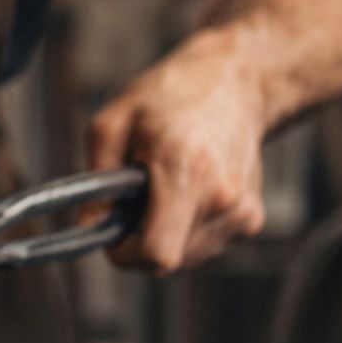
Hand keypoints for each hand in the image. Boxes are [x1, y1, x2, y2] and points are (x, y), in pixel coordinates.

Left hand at [87, 29, 267, 272]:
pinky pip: (204, 246)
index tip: (112, 232)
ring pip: (185, 258)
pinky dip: (186, 229)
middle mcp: (221, 199)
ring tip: (163, 187)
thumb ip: (96, 183)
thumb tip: (89, 226)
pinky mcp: (252, 218)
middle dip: (140, 239)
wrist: (237, 81)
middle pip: (167, 261)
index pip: (156, 254)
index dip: (124, 253)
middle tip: (135, 199)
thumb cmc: (171, 95)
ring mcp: (242, 212)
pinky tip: (186, 191)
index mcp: (186, 172)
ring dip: (164, 234)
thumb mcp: (113, 123)